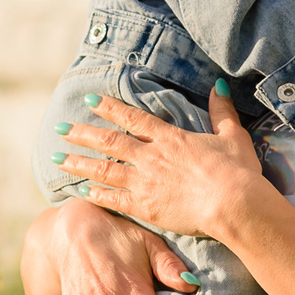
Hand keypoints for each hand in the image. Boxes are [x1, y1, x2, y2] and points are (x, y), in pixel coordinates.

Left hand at [56, 84, 272, 243]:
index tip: (89, 100)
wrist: (234, 205)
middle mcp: (152, 157)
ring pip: (103, 170)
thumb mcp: (233, 136)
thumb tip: (219, 86)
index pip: (133, 118)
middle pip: (109, 142)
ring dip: (78, 163)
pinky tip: (79, 192)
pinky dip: (95, 195)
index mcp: (171, 138)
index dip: (109, 108)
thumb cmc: (238, 172)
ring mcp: (145, 183)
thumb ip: (222, 111)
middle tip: (59, 128)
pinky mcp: (145, 208)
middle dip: (82, 134)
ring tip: (56, 158)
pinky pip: (113, 200)